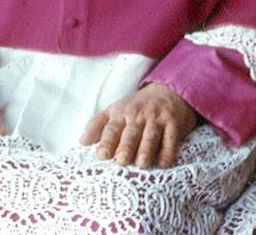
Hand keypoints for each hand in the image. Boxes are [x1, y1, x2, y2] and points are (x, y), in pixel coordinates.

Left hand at [80, 82, 196, 168]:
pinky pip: (171, 139)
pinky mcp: (173, 124)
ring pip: (151, 136)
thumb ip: (97, 125)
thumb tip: (81, 142)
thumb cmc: (137, 107)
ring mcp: (157, 119)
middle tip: (121, 160)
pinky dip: (168, 151)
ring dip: (146, 149)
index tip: (101, 155)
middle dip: (126, 146)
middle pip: (131, 133)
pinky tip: (164, 163)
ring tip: (141, 163)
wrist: (169, 92)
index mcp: (121, 113)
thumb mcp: (116, 110)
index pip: (112, 128)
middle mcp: (139, 116)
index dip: (106, 141)